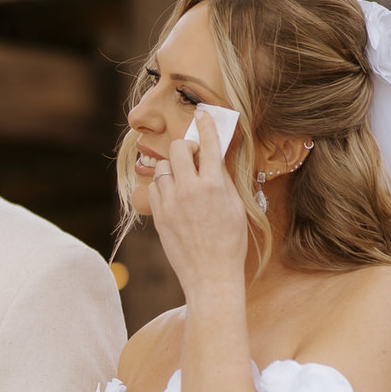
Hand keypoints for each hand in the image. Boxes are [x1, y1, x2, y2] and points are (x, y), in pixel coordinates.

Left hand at [148, 112, 248, 299]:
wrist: (211, 276)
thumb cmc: (230, 244)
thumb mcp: (236, 207)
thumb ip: (224, 180)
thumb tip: (214, 159)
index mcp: (214, 186)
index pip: (209, 143)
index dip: (206, 125)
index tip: (203, 115)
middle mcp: (189, 190)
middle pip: (178, 147)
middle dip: (187, 147)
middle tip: (195, 157)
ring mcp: (170, 203)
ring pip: (163, 167)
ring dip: (174, 168)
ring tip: (185, 181)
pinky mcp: (158, 216)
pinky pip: (154, 188)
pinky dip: (163, 187)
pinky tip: (175, 198)